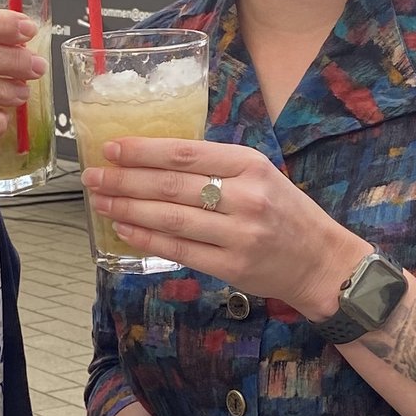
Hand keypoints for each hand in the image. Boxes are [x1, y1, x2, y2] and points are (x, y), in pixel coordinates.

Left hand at [81, 141, 365, 318]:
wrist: (322, 261)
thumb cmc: (286, 213)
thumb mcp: (260, 174)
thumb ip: (216, 166)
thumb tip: (155, 158)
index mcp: (250, 165)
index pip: (185, 153)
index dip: (143, 151)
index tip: (111, 148)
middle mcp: (245, 197)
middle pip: (171, 186)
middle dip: (125, 180)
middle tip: (92, 176)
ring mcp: (239, 235)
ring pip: (171, 219)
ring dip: (129, 210)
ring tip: (101, 202)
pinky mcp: (232, 267)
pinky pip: (180, 251)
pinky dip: (147, 240)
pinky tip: (125, 231)